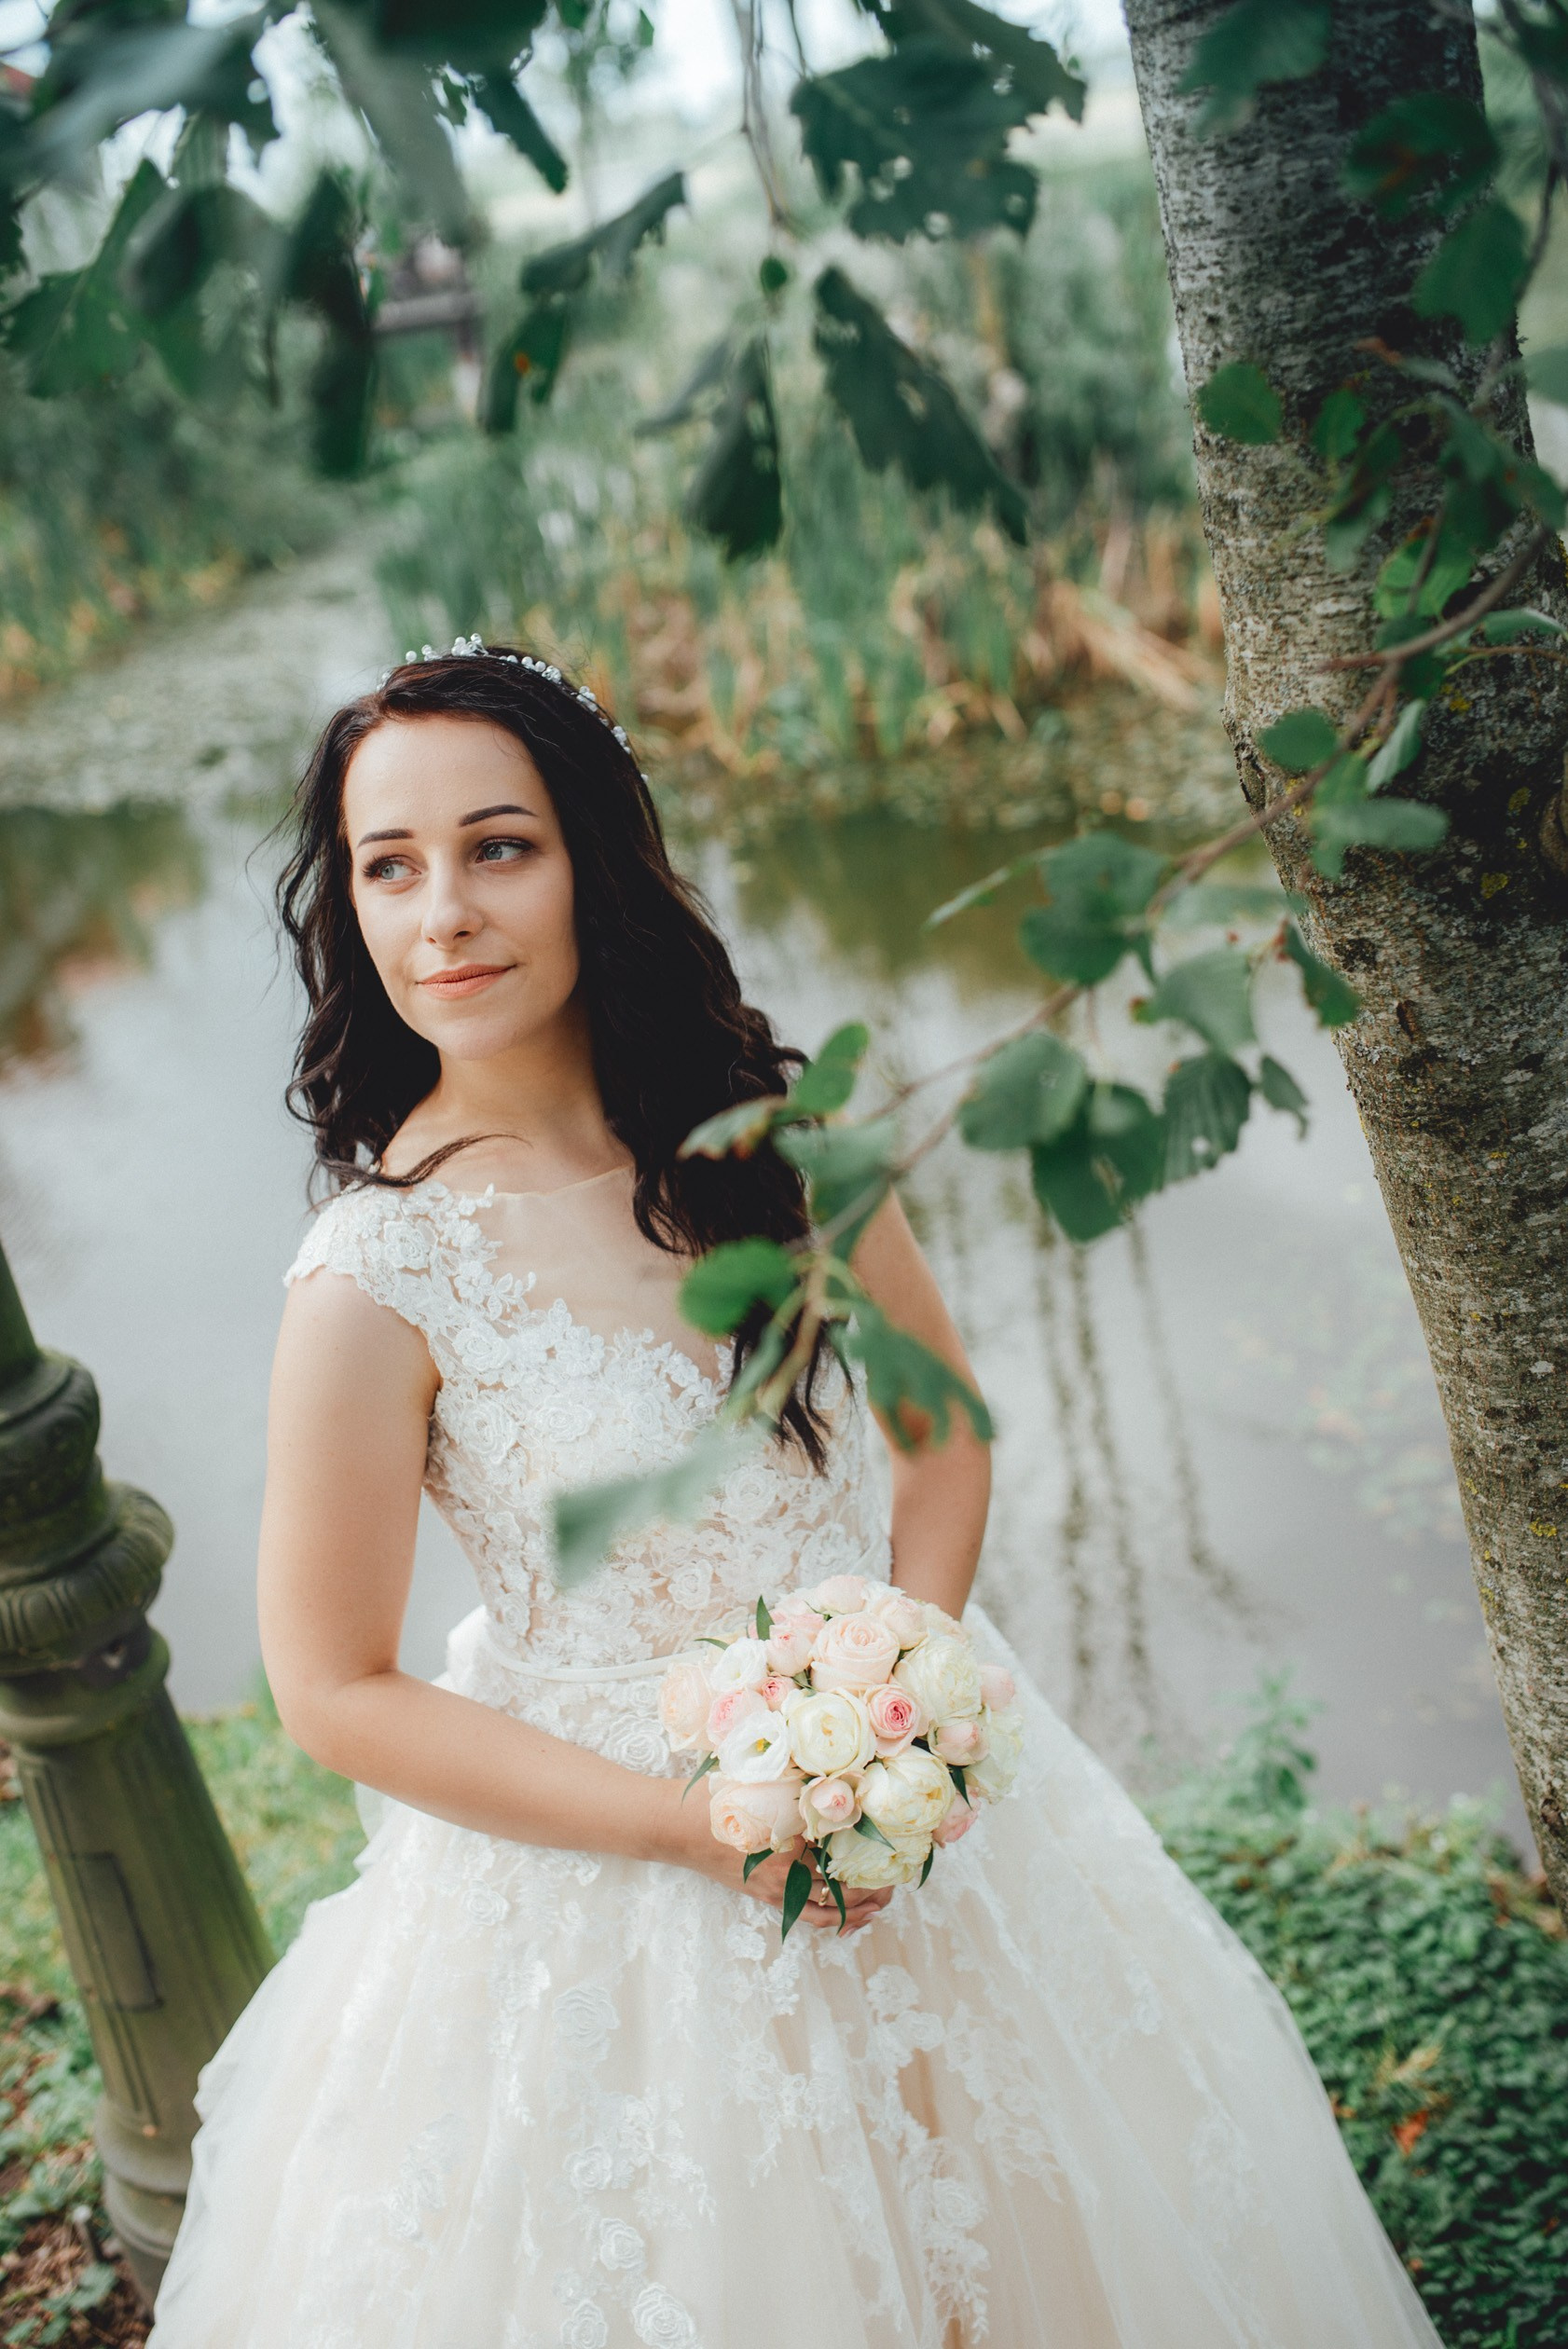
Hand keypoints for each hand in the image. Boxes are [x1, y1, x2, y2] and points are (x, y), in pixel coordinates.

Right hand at [658, 1783, 892, 1934]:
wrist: (675, 1827)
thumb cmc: (715, 1799)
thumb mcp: (760, 1781)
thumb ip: (797, 1782)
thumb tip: (839, 1773)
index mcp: (788, 1846)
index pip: (843, 1858)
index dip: (874, 1857)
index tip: (898, 1852)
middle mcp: (785, 1875)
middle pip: (842, 1890)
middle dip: (873, 1889)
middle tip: (897, 1879)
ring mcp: (774, 1890)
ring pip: (828, 1909)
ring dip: (858, 1908)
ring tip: (882, 1900)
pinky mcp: (765, 1896)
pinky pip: (806, 1916)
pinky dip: (832, 1920)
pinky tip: (849, 1918)